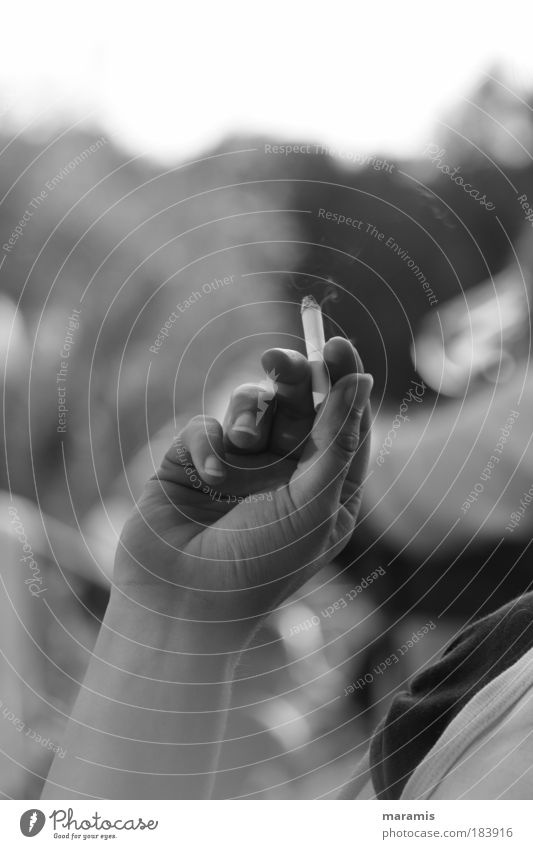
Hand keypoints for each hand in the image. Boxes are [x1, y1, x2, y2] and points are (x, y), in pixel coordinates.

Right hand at [114, 337, 372, 646]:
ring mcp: (237, 468)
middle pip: (295, 404)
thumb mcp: (314, 504)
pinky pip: (205, 428)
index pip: (341, 422)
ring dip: (249, 416)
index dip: (341, 380)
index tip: (336, 346)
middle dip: (292, 378)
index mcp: (324, 487)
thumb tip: (362, 379)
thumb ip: (337, 440)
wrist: (181, 607)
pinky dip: (208, 445)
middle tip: (280, 361)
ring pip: (250, 408)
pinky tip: (209, 478)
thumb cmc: (261, 565)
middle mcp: (283, 474)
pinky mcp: (193, 464)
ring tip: (243, 445)